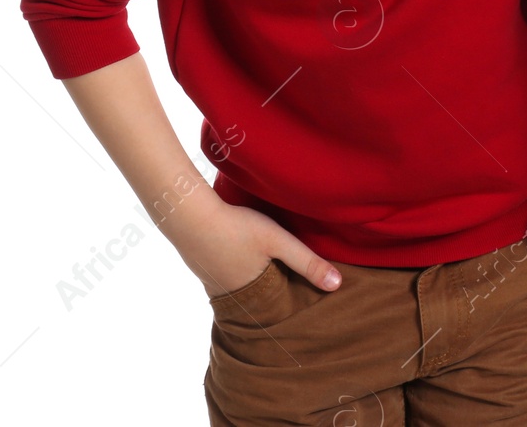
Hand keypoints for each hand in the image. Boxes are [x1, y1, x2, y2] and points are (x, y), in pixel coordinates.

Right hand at [168, 195, 341, 299]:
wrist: (189, 217)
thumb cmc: (237, 228)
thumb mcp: (278, 241)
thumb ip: (307, 262)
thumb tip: (337, 286)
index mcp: (255, 298)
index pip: (282, 310)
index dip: (295, 306)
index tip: (311, 309)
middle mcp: (235, 299)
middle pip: (264, 304)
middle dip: (278, 301)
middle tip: (296, 297)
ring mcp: (217, 288)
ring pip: (247, 293)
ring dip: (259, 288)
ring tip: (275, 282)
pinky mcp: (206, 273)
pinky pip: (231, 282)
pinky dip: (242, 277)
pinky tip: (245, 266)